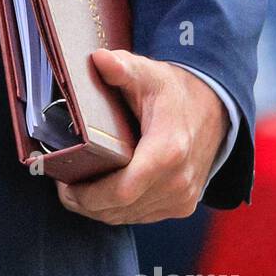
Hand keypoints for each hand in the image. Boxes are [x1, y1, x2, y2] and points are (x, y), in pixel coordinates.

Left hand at [55, 49, 227, 224]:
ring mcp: (182, 197)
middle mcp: (178, 182)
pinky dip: (119, 210)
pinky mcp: (182, 205)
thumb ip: (122, 67)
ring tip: (75, 191)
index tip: (64, 185)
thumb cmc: (172, 90)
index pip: (123, 190)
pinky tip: (100, 194)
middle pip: (121, 208)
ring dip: (100, 210)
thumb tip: (98, 59)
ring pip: (130, 216)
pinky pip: (142, 215)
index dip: (89, 194)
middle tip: (62, 189)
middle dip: (86, 203)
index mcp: (168, 151)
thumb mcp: (147, 73)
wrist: (213, 108)